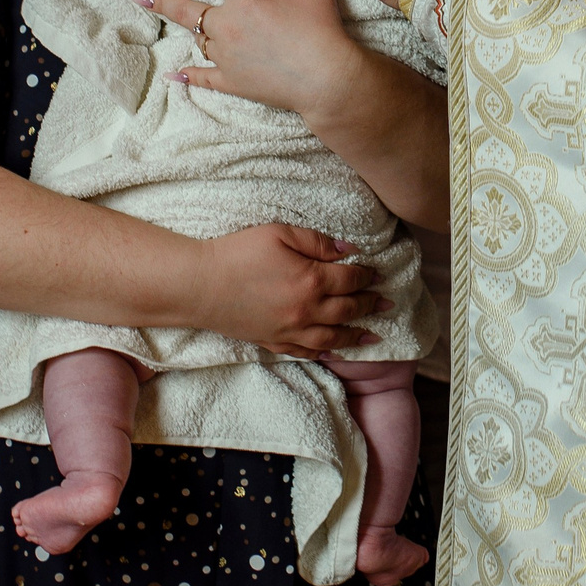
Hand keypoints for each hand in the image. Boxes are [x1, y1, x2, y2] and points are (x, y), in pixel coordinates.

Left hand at [140, 0, 363, 114]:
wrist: (327, 80)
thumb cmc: (321, 32)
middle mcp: (229, 26)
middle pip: (188, 11)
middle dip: (163, 1)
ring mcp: (227, 57)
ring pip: (200, 41)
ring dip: (190, 32)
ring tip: (176, 27)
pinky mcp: (233, 82)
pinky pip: (205, 78)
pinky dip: (189, 77)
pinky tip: (174, 76)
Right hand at [190, 223, 385, 358]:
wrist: (199, 285)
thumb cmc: (237, 253)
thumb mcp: (279, 233)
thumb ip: (317, 242)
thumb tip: (348, 250)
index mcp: (311, 280)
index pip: (350, 279)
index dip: (367, 275)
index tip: (377, 273)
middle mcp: (306, 310)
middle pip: (348, 309)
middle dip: (370, 305)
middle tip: (387, 304)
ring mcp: (290, 330)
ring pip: (333, 337)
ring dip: (357, 335)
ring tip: (374, 335)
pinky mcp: (272, 340)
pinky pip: (306, 351)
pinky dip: (325, 351)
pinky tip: (333, 350)